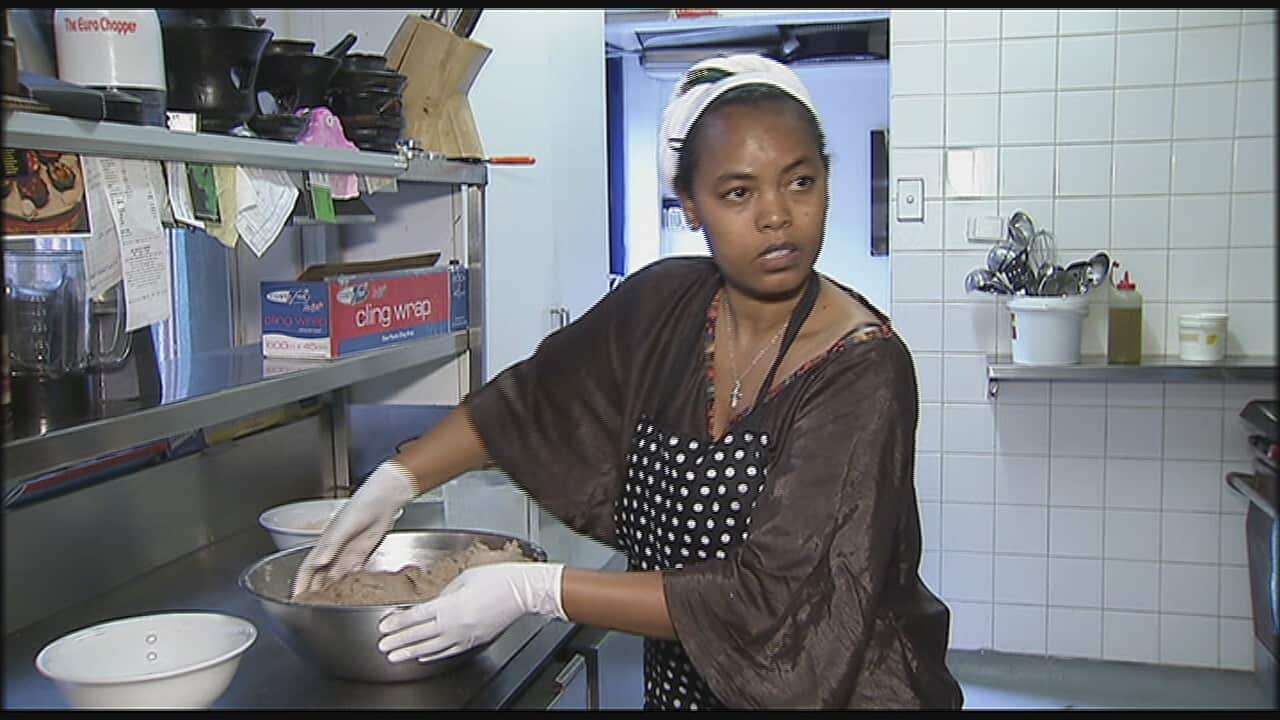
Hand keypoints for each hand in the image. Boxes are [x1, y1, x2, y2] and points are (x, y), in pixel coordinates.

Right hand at [291, 459, 418, 597]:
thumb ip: (331, 545)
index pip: (308, 569)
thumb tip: (319, 563)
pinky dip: (350, 582)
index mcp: (325, 543)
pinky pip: (353, 571)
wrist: (384, 498)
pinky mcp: (363, 552)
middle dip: (314, 591)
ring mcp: (349, 552)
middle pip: (320, 575)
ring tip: (328, 606)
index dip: (300, 584)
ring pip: (336, 575)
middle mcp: (334, 550)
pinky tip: (351, 592)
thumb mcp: (343, 527)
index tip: (295, 599)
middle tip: (310, 608)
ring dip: (332, 589)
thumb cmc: (362, 505)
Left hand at [377, 562, 566, 663]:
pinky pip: (448, 651)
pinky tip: (424, 656)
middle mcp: (455, 624)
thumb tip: (432, 603)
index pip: (415, 617)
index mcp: (450, 605)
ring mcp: (465, 636)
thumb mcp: (465, 577)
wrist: (524, 591)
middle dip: (398, 641)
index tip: (384, 626)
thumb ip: (445, 592)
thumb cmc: (499, 578)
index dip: (397, 622)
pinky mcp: (475, 641)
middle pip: (419, 635)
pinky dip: (433, 655)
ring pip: (431, 648)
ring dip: (411, 652)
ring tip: (396, 656)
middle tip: (383, 645)